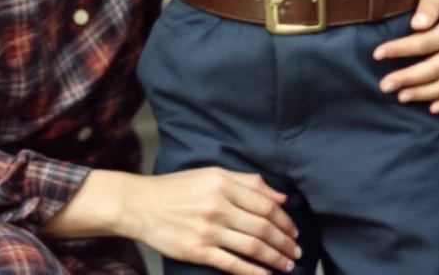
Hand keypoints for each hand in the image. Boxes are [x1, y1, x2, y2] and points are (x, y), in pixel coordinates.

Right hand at [121, 168, 301, 274]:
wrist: (141, 204)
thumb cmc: (177, 188)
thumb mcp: (211, 174)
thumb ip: (246, 182)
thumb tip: (280, 196)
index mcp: (222, 183)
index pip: (265, 204)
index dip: (285, 220)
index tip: (295, 231)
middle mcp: (217, 205)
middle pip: (262, 227)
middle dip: (284, 242)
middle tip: (297, 252)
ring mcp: (208, 230)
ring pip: (252, 247)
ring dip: (275, 258)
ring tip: (288, 265)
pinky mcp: (198, 251)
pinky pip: (233, 264)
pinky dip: (254, 273)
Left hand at [372, 0, 438, 113]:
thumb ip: (429, 3)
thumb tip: (417, 24)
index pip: (425, 43)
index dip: (400, 50)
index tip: (377, 54)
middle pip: (434, 69)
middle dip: (407, 78)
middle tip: (384, 85)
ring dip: (423, 94)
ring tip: (400, 96)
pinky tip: (431, 109)